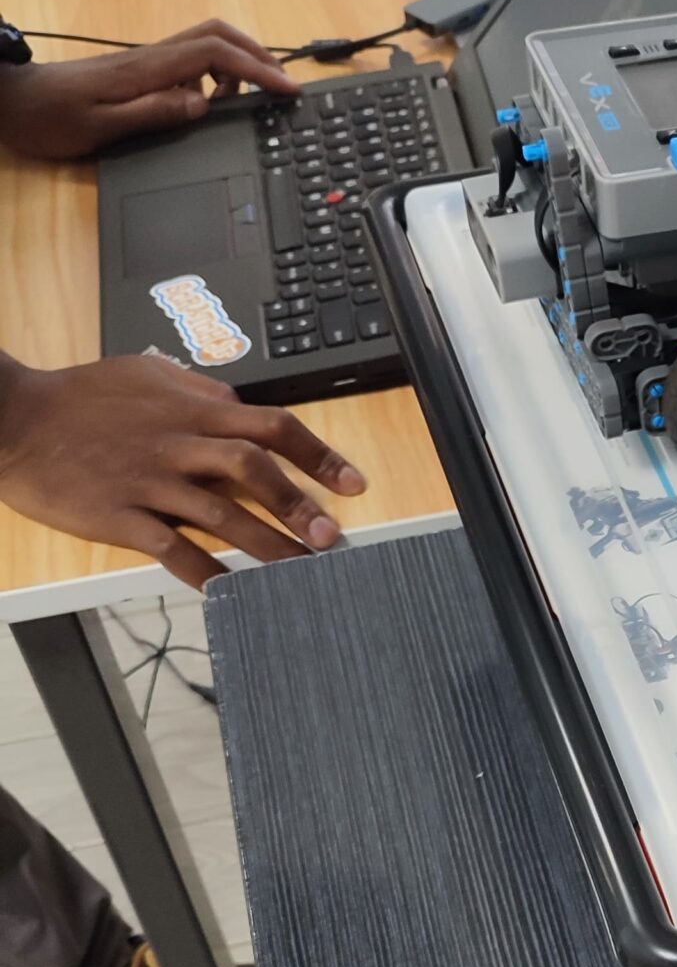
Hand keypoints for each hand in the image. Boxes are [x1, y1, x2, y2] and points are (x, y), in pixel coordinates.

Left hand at [0, 22, 298, 162]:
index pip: (215, 54)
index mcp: (147, 69)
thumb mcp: (100, 126)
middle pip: (217, 36)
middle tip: (282, 84)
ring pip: (206, 44)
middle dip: (257, 54)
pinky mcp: (141, 70)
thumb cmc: (50, 118)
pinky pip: (191, 61)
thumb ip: (153, 113)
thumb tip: (201, 105)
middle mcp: (152, 58)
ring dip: (238, 63)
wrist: (12, 99)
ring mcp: (147, 61)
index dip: (257, 69)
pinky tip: (213, 101)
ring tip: (251, 97)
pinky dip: (216, 74)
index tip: (287, 88)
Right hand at [0, 353, 366, 589]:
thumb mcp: (145, 373)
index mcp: (191, 409)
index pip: (272, 427)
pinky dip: (204, 572)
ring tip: (303, 571)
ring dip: (268, 545)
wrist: (13, 419)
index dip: (319, 456)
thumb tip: (238, 402)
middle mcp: (178, 443)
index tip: (353, 484)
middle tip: (335, 537)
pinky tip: (229, 593)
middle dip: (300, 505)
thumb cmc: (78, 397)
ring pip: (222, 514)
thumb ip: (197, 390)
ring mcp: (149, 481)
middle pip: (255, 470)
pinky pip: (170, 548)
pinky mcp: (118, 515)